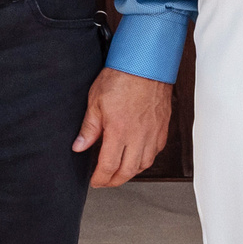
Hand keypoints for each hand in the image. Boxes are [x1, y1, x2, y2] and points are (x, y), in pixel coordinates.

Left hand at [75, 67, 174, 187]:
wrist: (146, 63)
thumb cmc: (122, 76)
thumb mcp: (96, 101)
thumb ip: (89, 128)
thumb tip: (79, 146)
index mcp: (119, 131)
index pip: (109, 166)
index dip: (100, 178)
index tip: (95, 181)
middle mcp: (139, 135)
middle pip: (128, 171)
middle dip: (114, 180)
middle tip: (105, 180)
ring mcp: (153, 132)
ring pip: (144, 164)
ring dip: (131, 172)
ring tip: (120, 170)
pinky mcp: (163, 126)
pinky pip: (156, 151)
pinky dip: (147, 158)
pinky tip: (138, 155)